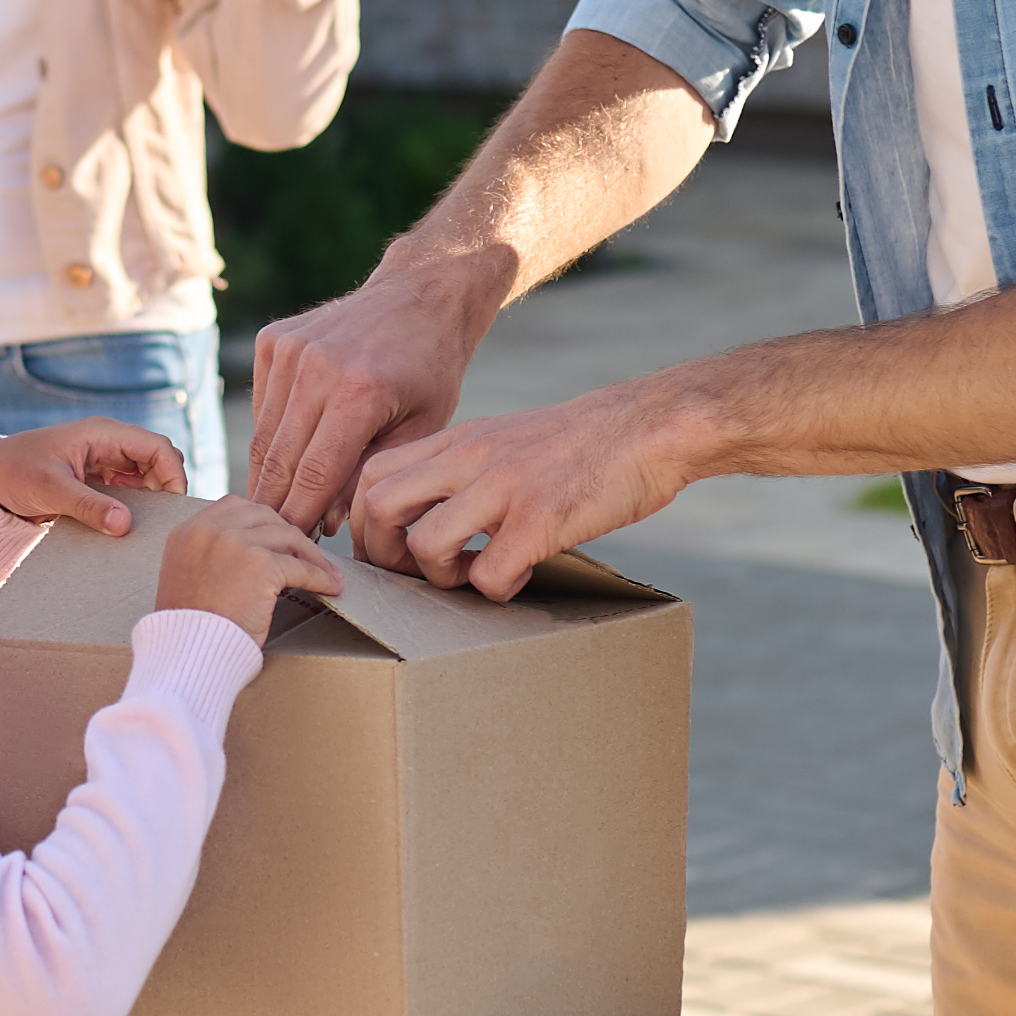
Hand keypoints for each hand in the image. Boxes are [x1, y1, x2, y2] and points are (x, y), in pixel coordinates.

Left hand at [0, 418, 191, 536]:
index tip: (172, 505)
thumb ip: (88, 506)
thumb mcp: (51, 489)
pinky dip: (134, 508)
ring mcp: (105, 463)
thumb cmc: (15, 472)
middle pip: (157, 462)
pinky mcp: (97, 482)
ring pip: (146, 479)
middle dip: (165, 488)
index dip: (172, 473)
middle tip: (162, 522)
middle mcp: (109, 445)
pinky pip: (128, 493)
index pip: (157, 446)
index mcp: (103, 433)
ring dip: (151, 501)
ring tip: (148, 529)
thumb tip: (124, 526)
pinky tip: (129, 528)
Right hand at [157, 500, 341, 639]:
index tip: (277, 539)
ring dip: (311, 556)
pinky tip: (329, 586)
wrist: (189, 652)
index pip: (235, 507)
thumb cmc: (191, 627)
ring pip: (288, 537)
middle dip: (289, 535)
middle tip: (305, 555)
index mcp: (188, 530)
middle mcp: (209, 529)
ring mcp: (234, 543)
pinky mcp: (260, 564)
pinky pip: (301, 567)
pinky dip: (320, 577)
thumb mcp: (187, 577)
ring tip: (324, 572)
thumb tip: (251, 548)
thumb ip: (210, 554)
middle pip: (265, 515)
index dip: (262, 522)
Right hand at [243, 248, 499, 531]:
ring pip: (264, 436)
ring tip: (270, 517)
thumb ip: (372, 476)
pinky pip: (263, 408)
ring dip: (264, 479)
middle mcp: (314, 365)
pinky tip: (279, 469)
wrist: (421, 294)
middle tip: (272, 545)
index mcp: (357, 391)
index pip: (314, 475)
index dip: (300, 519)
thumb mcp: (421, 429)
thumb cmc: (430, 369)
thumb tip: (324, 522)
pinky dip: (269, 441)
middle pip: (280, 459)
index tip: (294, 551)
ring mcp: (288, 348)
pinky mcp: (273, 340)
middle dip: (274, 508)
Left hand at [349, 377, 694, 596]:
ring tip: (473, 574)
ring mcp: (504, 487)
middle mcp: (471, 457)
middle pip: (378, 506)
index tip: (389, 548)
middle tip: (415, 575)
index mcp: (460, 438)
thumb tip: (430, 515)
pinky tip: (522, 575)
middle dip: (383, 556)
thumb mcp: (508, 438)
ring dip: (440, 577)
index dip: (363, 521)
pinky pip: (490, 576)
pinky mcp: (541, 519)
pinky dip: (497, 590)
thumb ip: (465, 468)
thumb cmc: (585, 442)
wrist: (652, 425)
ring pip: (424, 544)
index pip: (371, 473)